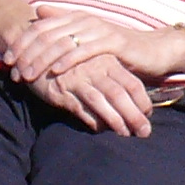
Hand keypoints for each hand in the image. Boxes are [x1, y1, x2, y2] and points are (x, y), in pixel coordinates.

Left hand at [3, 9, 144, 89]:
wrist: (150, 50)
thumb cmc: (114, 48)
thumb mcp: (86, 37)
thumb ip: (63, 24)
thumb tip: (38, 12)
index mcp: (74, 17)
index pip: (40, 27)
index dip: (21, 43)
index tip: (7, 60)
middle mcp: (84, 19)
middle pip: (47, 35)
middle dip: (27, 54)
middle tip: (14, 72)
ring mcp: (98, 29)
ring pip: (62, 43)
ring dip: (42, 60)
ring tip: (29, 75)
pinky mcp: (113, 41)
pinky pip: (85, 51)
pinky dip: (68, 61)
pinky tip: (55, 71)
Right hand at [32, 50, 158, 137]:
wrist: (36, 50)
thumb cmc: (72, 61)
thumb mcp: (95, 64)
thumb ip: (112, 79)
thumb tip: (130, 101)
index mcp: (107, 61)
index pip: (132, 83)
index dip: (143, 101)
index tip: (149, 115)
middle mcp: (96, 69)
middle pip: (120, 95)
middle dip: (135, 116)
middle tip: (144, 133)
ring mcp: (79, 79)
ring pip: (102, 102)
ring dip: (116, 121)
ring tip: (126, 135)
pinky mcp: (62, 90)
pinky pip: (81, 109)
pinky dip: (92, 121)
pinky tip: (100, 130)